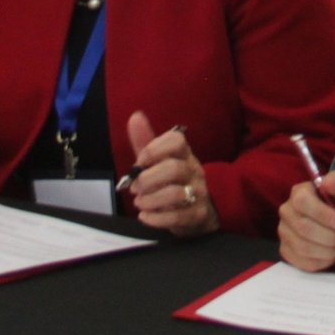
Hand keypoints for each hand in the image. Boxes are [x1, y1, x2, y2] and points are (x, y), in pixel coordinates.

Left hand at [123, 112, 216, 236]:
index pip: (176, 140)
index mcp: (185, 155)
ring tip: (140, 203)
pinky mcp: (197, 215)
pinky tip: (145, 216)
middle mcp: (195, 171)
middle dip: (147, 179)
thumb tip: (135, 116)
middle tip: (135, 188)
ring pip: (174, 193)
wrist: (199, 212)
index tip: (139, 162)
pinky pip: (177, 217)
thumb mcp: (159, 162)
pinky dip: (155, 218)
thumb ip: (146, 142)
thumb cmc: (173, 183)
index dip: (153, 149)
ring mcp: (199, 194)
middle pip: (173, 168)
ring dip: (149, 200)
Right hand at [277, 172, 334, 271]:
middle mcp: (287, 211)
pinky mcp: (287, 251)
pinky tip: (330, 254)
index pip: (302, 202)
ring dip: (327, 251)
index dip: (321, 214)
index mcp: (300, 192)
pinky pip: (301, 262)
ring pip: (303, 247)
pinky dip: (320, 261)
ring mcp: (284, 232)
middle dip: (329, 237)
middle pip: (303, 227)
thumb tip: (328, 182)